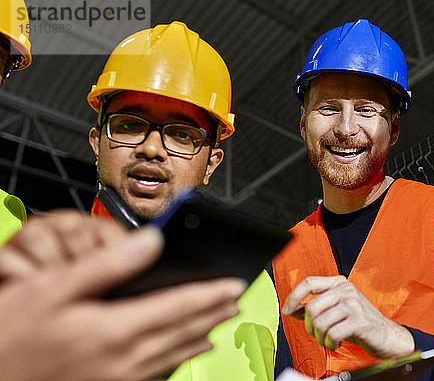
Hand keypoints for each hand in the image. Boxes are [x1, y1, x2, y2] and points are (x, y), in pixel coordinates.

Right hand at [0, 223, 245, 380]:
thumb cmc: (10, 336)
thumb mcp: (52, 288)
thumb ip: (107, 264)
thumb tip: (151, 241)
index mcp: (114, 330)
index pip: (179, 307)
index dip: (211, 294)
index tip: (235, 284)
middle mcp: (123, 359)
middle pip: (183, 332)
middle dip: (213, 314)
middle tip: (235, 301)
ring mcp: (116, 379)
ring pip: (173, 356)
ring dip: (200, 337)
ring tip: (216, 325)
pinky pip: (155, 375)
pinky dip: (176, 362)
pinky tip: (181, 357)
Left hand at [282, 275, 414, 358]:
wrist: (387, 335)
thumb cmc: (359, 322)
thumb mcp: (337, 308)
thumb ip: (317, 306)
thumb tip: (291, 309)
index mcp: (339, 283)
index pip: (309, 283)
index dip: (294, 297)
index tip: (287, 310)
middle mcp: (346, 290)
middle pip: (311, 307)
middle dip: (309, 326)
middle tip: (317, 333)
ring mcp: (353, 304)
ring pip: (319, 322)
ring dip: (320, 337)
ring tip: (328, 340)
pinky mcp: (359, 321)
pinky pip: (331, 334)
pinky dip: (329, 344)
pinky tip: (336, 343)